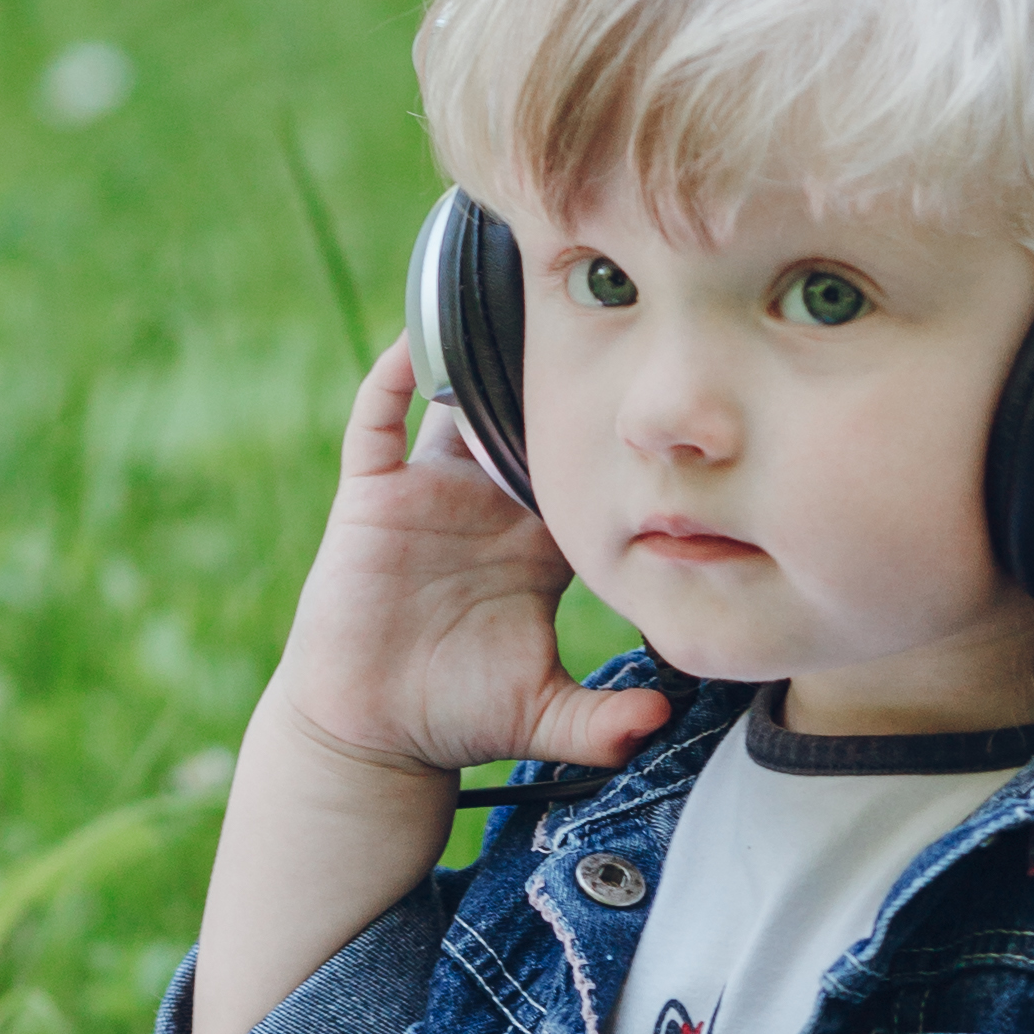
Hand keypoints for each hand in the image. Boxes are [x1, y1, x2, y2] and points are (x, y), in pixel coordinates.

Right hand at [267, 338, 670, 785]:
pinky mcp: (372, 499)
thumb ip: (604, 724)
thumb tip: (661, 722)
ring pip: (457, 407)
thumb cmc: (459, 720)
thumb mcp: (544, 718)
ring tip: (507, 298)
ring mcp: (428, 497)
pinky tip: (417, 342)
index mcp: (538, 547)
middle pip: (529, 422)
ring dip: (477, 358)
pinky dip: (393, 380)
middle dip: (555, 376)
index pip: (586, 474)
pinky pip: (378, 423)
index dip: (617, 437)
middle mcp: (487, 509)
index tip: (654, 399)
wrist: (372, 735)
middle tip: (596, 314)